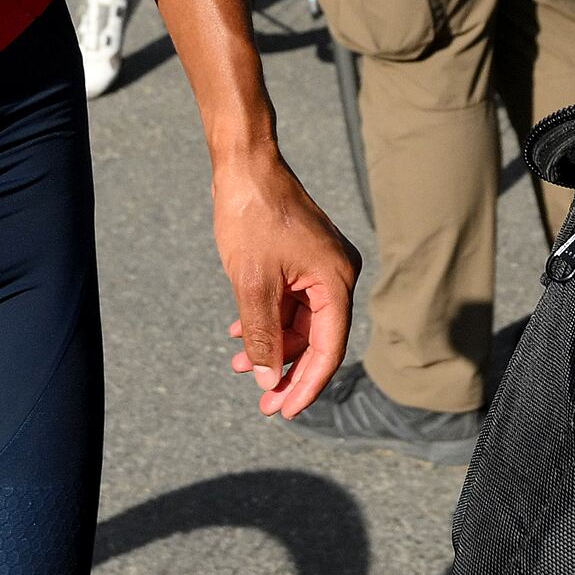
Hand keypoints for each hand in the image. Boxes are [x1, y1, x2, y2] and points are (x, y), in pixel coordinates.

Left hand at [210, 160, 356, 414]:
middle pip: (317, 338)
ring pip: (300, 321)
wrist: (243, 163)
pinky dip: (268, 318)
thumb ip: (262, 334)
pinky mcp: (302, 257)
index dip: (307, 384)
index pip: (329, 348)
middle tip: (261, 399)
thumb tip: (269, 377)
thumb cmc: (250, 216)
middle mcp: (336, 274)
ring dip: (272, 343)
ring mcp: (320, 265)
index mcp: (336, 280)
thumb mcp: (251, 283)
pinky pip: (291, 300)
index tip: (283, 411)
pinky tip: (239, 332)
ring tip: (238, 362)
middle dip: (286, 367)